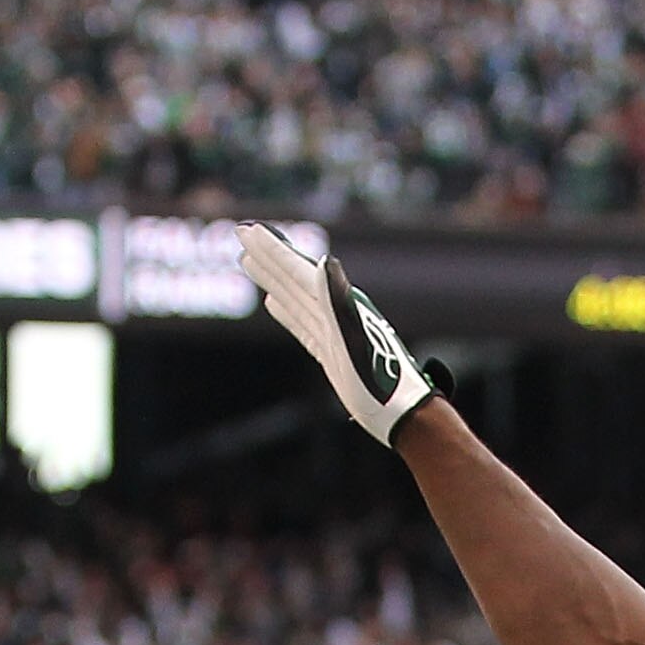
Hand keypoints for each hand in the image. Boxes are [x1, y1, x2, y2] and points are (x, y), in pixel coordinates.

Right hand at [240, 226, 449, 446]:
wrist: (402, 413)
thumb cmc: (381, 380)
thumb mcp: (355, 338)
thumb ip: (338, 300)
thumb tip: (325, 263)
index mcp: (337, 304)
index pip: (297, 270)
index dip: (272, 250)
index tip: (246, 230)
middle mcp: (335, 313)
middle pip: (293, 278)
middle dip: (267, 257)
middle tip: (242, 234)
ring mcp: (332, 333)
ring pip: (294, 298)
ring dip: (272, 279)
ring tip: (248, 261)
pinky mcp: (332, 353)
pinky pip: (302, 325)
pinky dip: (286, 312)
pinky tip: (273, 303)